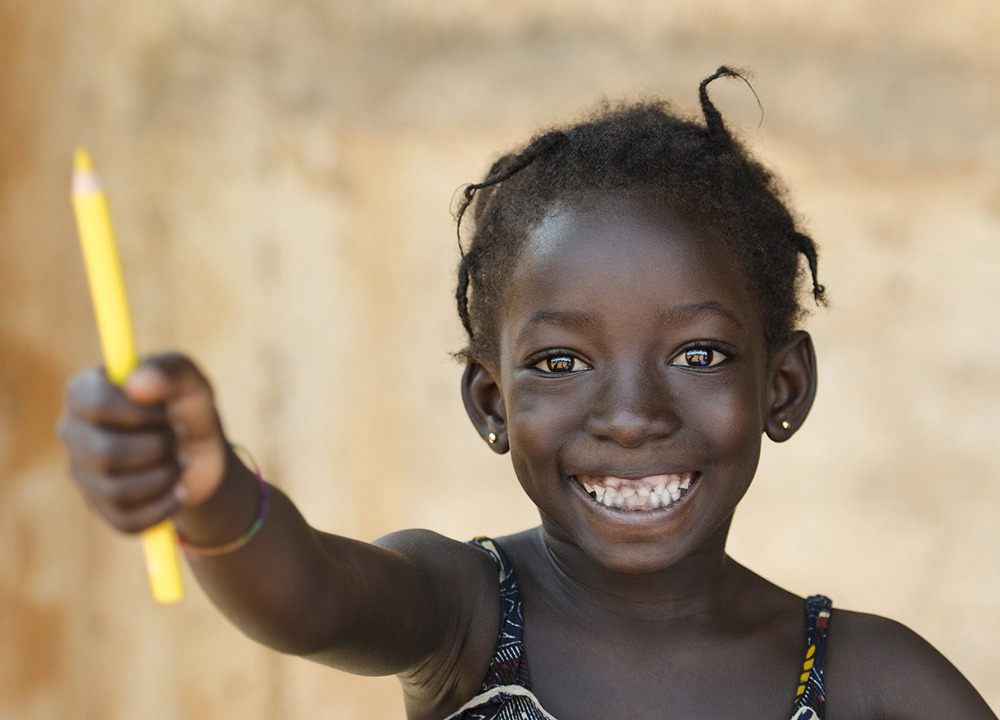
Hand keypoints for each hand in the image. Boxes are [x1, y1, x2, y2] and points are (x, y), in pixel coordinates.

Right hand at [58, 353, 227, 532]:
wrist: (201, 454)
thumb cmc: (188, 408)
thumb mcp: (192, 382)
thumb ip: (171, 371)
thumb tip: (134, 384)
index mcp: (85, 391)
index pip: (94, 404)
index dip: (139, 412)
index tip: (164, 411)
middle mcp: (73, 431)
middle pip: (103, 453)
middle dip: (156, 448)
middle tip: (173, 438)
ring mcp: (82, 472)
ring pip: (115, 490)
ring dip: (163, 477)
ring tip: (176, 463)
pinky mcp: (100, 507)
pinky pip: (127, 520)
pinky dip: (163, 507)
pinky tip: (177, 492)